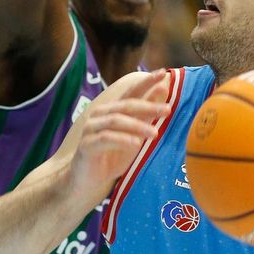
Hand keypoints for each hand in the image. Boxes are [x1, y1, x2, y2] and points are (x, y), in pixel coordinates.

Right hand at [67, 72, 169, 197]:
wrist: (86, 180)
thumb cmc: (111, 157)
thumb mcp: (134, 136)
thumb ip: (146, 116)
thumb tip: (163, 91)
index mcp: (112, 111)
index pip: (131, 92)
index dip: (146, 82)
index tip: (162, 73)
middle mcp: (100, 115)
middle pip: (126, 105)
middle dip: (147, 106)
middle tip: (167, 110)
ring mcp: (91, 129)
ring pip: (116, 121)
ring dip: (137, 126)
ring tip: (154, 133)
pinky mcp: (87, 144)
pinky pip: (106, 138)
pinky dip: (122, 140)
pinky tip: (136, 143)